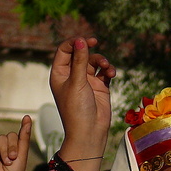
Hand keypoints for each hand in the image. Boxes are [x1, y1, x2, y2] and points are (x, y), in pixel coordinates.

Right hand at [0, 116, 30, 170]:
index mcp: (16, 148)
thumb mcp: (22, 154)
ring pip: (1, 138)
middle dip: (13, 147)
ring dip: (4, 150)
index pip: (19, 134)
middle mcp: (6, 146)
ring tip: (5, 161)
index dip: (24, 126)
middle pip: (10, 135)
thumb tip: (27, 117)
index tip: (27, 117)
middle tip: (12, 159)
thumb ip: (24, 137)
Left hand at [50, 38, 115, 170]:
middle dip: (89, 49)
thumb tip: (80, 40)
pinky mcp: (99, 86)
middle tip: (95, 41)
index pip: (63, 51)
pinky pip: (104, 71)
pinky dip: (108, 70)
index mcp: (59, 74)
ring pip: (94, 61)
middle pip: (80, 53)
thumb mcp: (77, 82)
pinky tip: (111, 74)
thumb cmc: (77, 109)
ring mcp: (85, 81)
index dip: (73, 42)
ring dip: (101, 60)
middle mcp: (71, 76)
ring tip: (106, 67)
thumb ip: (80, 61)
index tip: (84, 39)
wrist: (89, 131)